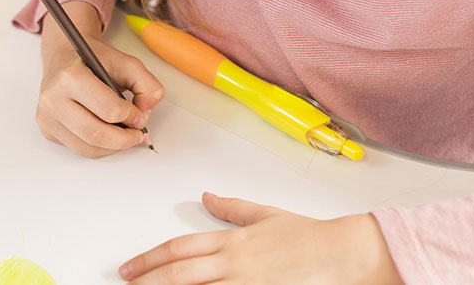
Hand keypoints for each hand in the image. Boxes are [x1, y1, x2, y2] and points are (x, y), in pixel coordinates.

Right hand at [35, 1, 164, 157]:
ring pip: (87, 148)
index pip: (109, 110)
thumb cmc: (92, 61)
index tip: (139, 116)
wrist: (64, 56)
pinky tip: (106, 134)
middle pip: (96, 134)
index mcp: (71, 77)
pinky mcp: (47, 129)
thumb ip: (147, 85)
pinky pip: (78, 149)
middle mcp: (53, 98)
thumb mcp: (126, 62)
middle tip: (136, 134)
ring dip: (112, 147)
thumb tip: (145, 113)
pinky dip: (98, 147)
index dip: (131, 117)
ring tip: (124, 135)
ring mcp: (47, 116)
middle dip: (124, 139)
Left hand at [119, 192, 402, 283]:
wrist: (344, 254)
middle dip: (148, 279)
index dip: (150, 259)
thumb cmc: (309, 238)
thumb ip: (232, 208)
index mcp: (232, 241)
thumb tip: (206, 197)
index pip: (179, 248)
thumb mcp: (266, 215)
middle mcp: (234, 264)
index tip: (130, 268)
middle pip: (179, 273)